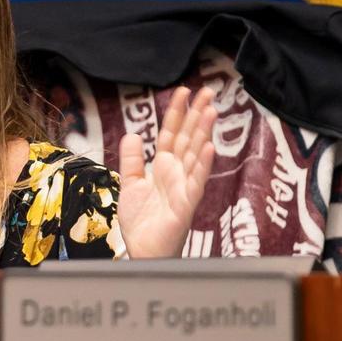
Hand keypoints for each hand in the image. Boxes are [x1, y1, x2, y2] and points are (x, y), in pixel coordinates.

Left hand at [117, 86, 215, 257]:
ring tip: (211, 111)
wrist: (143, 249)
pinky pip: (196, 182)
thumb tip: (133, 134)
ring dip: (203, 133)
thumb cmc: (141, 221)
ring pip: (196, 155)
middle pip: (188, 138)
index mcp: (164, 167)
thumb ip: (132, 160)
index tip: (183, 91)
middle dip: (197, 115)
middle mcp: (177, 173)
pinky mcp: (187, 204)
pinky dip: (203, 165)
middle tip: (208, 91)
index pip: (171, 134)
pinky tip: (209, 148)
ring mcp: (185, 187)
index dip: (176, 113)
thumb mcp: (130, 184)